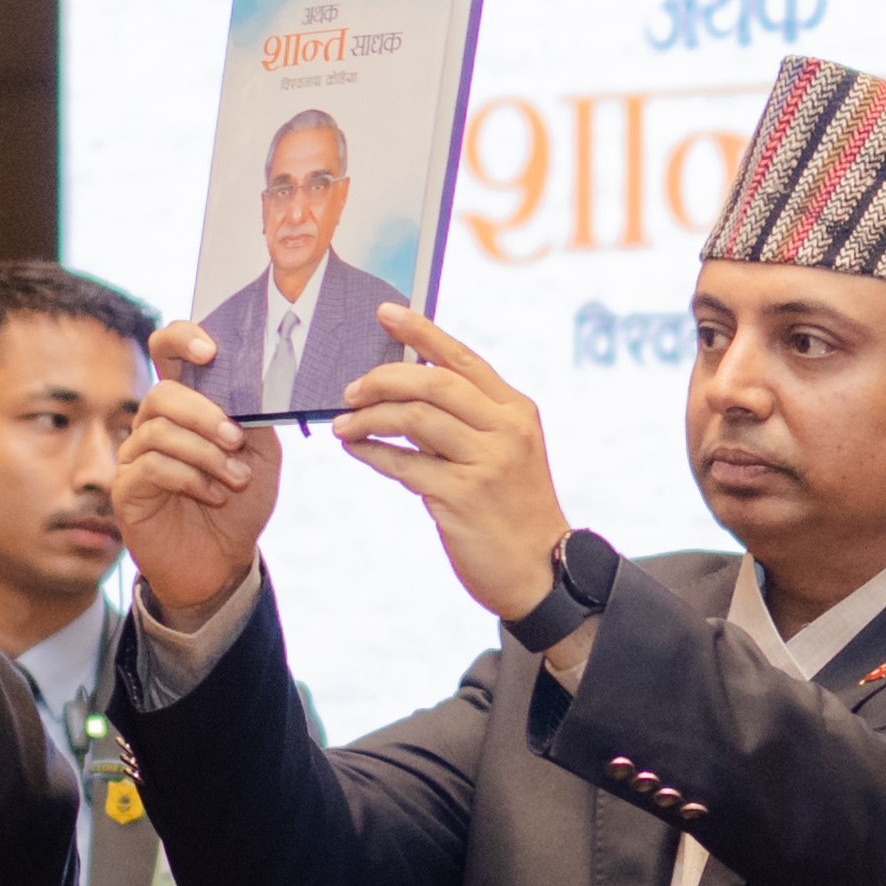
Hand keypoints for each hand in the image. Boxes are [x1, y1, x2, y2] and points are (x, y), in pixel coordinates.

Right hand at [114, 333, 285, 622]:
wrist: (224, 561)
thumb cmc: (239, 504)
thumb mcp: (261, 456)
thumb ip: (255, 417)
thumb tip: (252, 385)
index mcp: (186, 405)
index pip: (166, 351)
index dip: (181, 339)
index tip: (210, 351)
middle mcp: (154, 423)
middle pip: (163, 393)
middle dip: (205, 414)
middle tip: (236, 439)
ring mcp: (135, 456)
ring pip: (159, 431)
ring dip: (205, 453)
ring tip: (234, 478)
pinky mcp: (126, 489)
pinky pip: (151, 467)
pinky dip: (189, 477)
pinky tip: (213, 494)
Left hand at [335, 313, 571, 622]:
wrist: (539, 571)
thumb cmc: (512, 511)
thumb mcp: (503, 454)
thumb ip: (464, 421)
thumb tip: (404, 394)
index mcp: (516, 410)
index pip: (462, 359)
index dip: (422, 331)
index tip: (386, 313)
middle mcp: (505, 430)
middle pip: (433, 382)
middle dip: (383, 379)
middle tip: (351, 390)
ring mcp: (486, 462)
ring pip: (414, 419)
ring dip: (370, 419)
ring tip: (345, 425)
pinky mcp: (462, 496)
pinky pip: (404, 464)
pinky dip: (373, 453)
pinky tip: (356, 450)